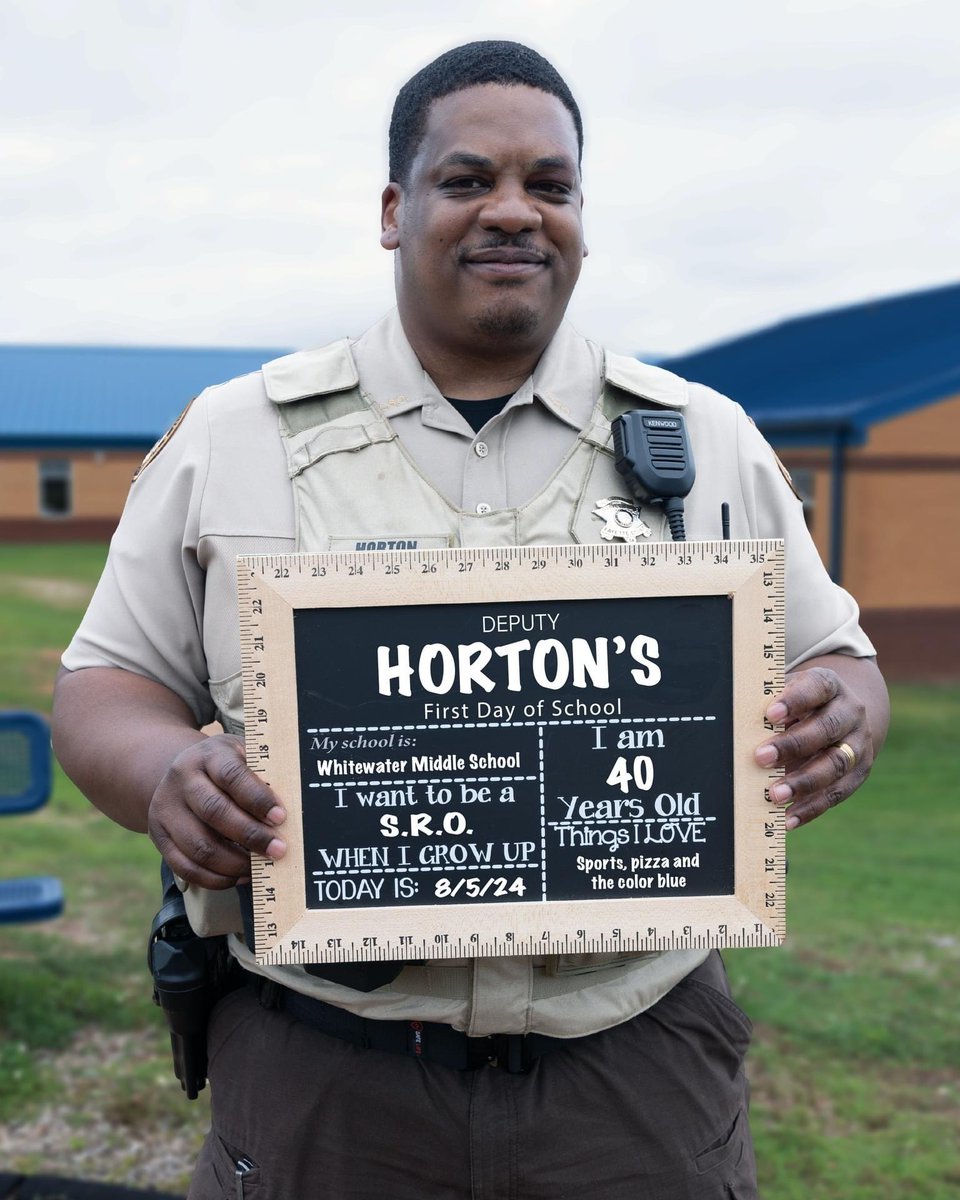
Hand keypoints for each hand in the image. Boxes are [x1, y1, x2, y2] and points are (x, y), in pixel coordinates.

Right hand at [147, 734, 286, 887]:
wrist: (177, 772)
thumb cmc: (224, 767)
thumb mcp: (242, 754)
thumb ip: (264, 772)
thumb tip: (296, 801)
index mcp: (208, 755)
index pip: (232, 776)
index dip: (257, 798)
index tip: (281, 818)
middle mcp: (182, 780)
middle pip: (214, 811)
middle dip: (250, 835)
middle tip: (278, 850)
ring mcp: (166, 809)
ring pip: (199, 845)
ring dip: (234, 862)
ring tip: (260, 867)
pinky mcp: (159, 837)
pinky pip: (185, 867)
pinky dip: (215, 878)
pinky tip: (238, 876)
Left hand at [755, 665, 875, 829]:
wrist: (841, 715)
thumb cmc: (799, 705)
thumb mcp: (787, 695)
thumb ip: (769, 705)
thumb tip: (734, 723)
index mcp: (829, 686)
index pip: (816, 688)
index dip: (795, 700)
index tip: (769, 714)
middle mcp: (850, 712)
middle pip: (827, 728)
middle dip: (793, 745)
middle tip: (760, 758)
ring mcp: (859, 743)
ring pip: (835, 764)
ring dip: (803, 782)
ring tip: (774, 795)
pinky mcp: (859, 772)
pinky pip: (837, 793)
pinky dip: (812, 807)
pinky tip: (788, 818)